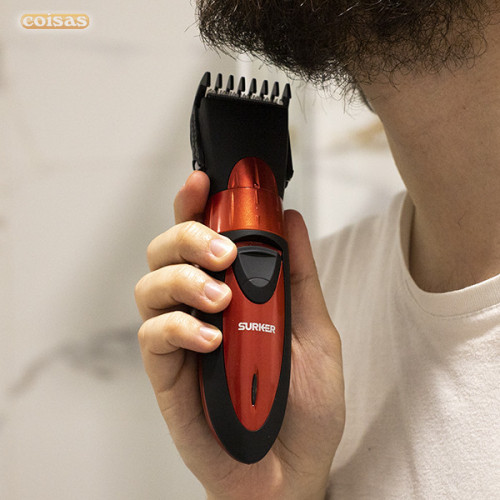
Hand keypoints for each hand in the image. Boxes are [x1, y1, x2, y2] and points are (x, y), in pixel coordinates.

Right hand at [135, 171, 344, 498]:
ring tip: (220, 297)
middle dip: (188, 236)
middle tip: (221, 250)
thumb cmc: (303, 405)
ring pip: (149, 287)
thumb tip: (290, 220)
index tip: (203, 182)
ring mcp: (180, 341)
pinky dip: (179, 328)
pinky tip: (210, 337)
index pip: (203, 238)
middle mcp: (199, 310)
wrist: (291, 470)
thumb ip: (297, 276)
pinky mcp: (166, 376)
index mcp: (231, 293)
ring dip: (182, 279)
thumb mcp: (314, 331)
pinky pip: (153, 338)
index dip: (196, 205)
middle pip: (166, 252)